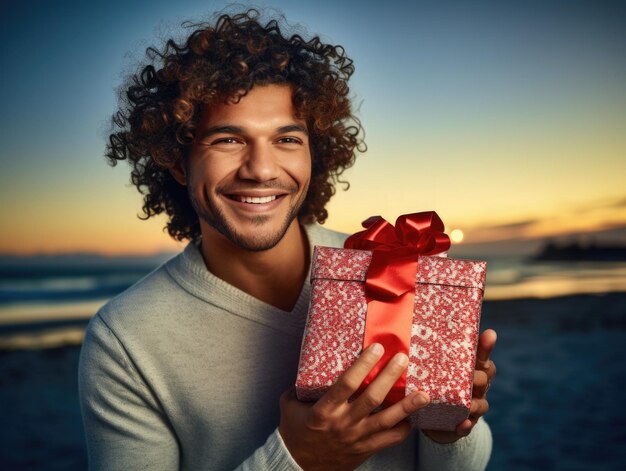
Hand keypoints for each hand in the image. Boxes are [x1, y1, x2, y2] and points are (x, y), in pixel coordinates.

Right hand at [279, 343, 429, 470]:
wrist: (297, 466)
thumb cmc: (294, 432)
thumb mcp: (290, 405)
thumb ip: (300, 386)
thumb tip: (310, 362)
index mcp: (324, 410)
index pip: (347, 383)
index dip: (363, 365)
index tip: (376, 348)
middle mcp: (343, 424)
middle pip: (372, 398)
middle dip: (389, 377)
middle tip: (402, 359)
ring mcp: (356, 439)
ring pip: (386, 421)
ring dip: (406, 407)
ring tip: (424, 394)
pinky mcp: (364, 450)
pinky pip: (389, 441)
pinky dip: (403, 430)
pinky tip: (411, 418)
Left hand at [423, 329, 496, 443]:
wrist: (434, 418)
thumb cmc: (438, 385)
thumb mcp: (437, 368)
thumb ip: (433, 351)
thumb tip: (417, 326)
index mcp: (471, 370)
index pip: (482, 357)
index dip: (486, 347)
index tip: (489, 334)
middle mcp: (476, 388)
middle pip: (483, 379)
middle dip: (478, 377)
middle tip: (471, 376)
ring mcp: (472, 407)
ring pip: (480, 404)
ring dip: (475, 403)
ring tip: (469, 404)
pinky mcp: (463, 424)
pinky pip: (468, 426)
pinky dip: (466, 425)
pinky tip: (462, 423)